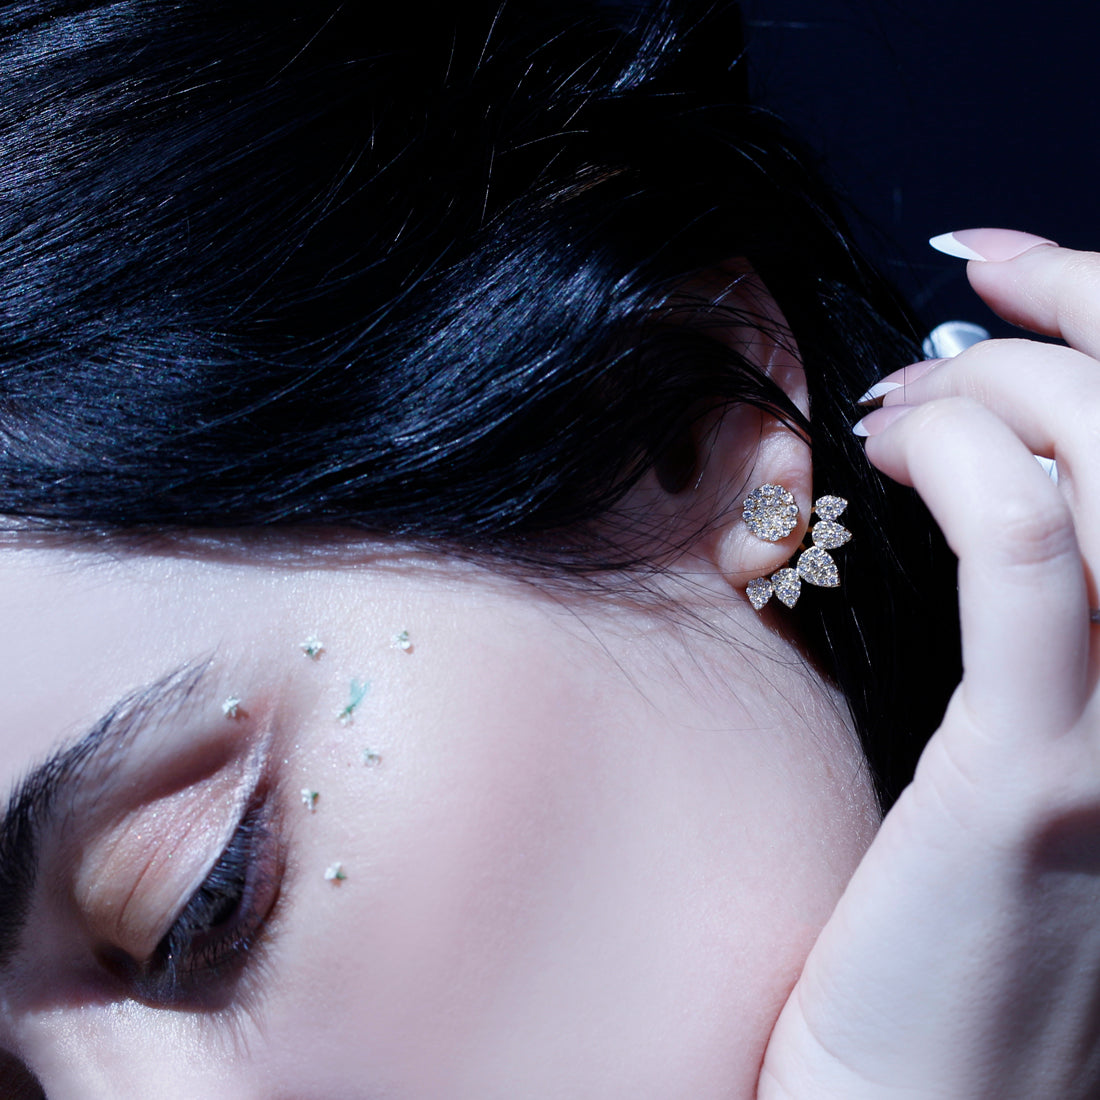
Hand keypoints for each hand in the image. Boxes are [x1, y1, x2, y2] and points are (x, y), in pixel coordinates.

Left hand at [758, 229, 1099, 1098]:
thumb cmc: (957, 926)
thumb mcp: (1034, 752)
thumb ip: (1045, 624)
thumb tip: (993, 477)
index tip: (1000, 265)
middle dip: (1056, 330)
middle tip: (941, 332)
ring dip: (996, 396)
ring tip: (895, 414)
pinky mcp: (1043, 783)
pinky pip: (1031, 574)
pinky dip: (975, 474)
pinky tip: (897, 459)